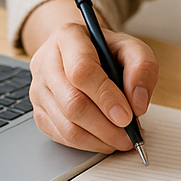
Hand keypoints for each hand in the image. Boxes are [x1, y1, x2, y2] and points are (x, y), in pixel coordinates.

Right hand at [28, 21, 158, 153]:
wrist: (80, 51)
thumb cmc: (104, 49)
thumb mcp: (130, 47)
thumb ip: (142, 68)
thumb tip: (137, 104)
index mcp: (68, 37)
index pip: (81, 71)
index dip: (105, 97)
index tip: (127, 115)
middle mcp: (46, 62)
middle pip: (72, 103)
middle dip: (105, 126)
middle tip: (129, 135)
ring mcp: (39, 89)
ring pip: (66, 125)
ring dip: (99, 139)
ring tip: (121, 139)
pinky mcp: (38, 112)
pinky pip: (61, 136)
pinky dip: (88, 144)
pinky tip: (105, 138)